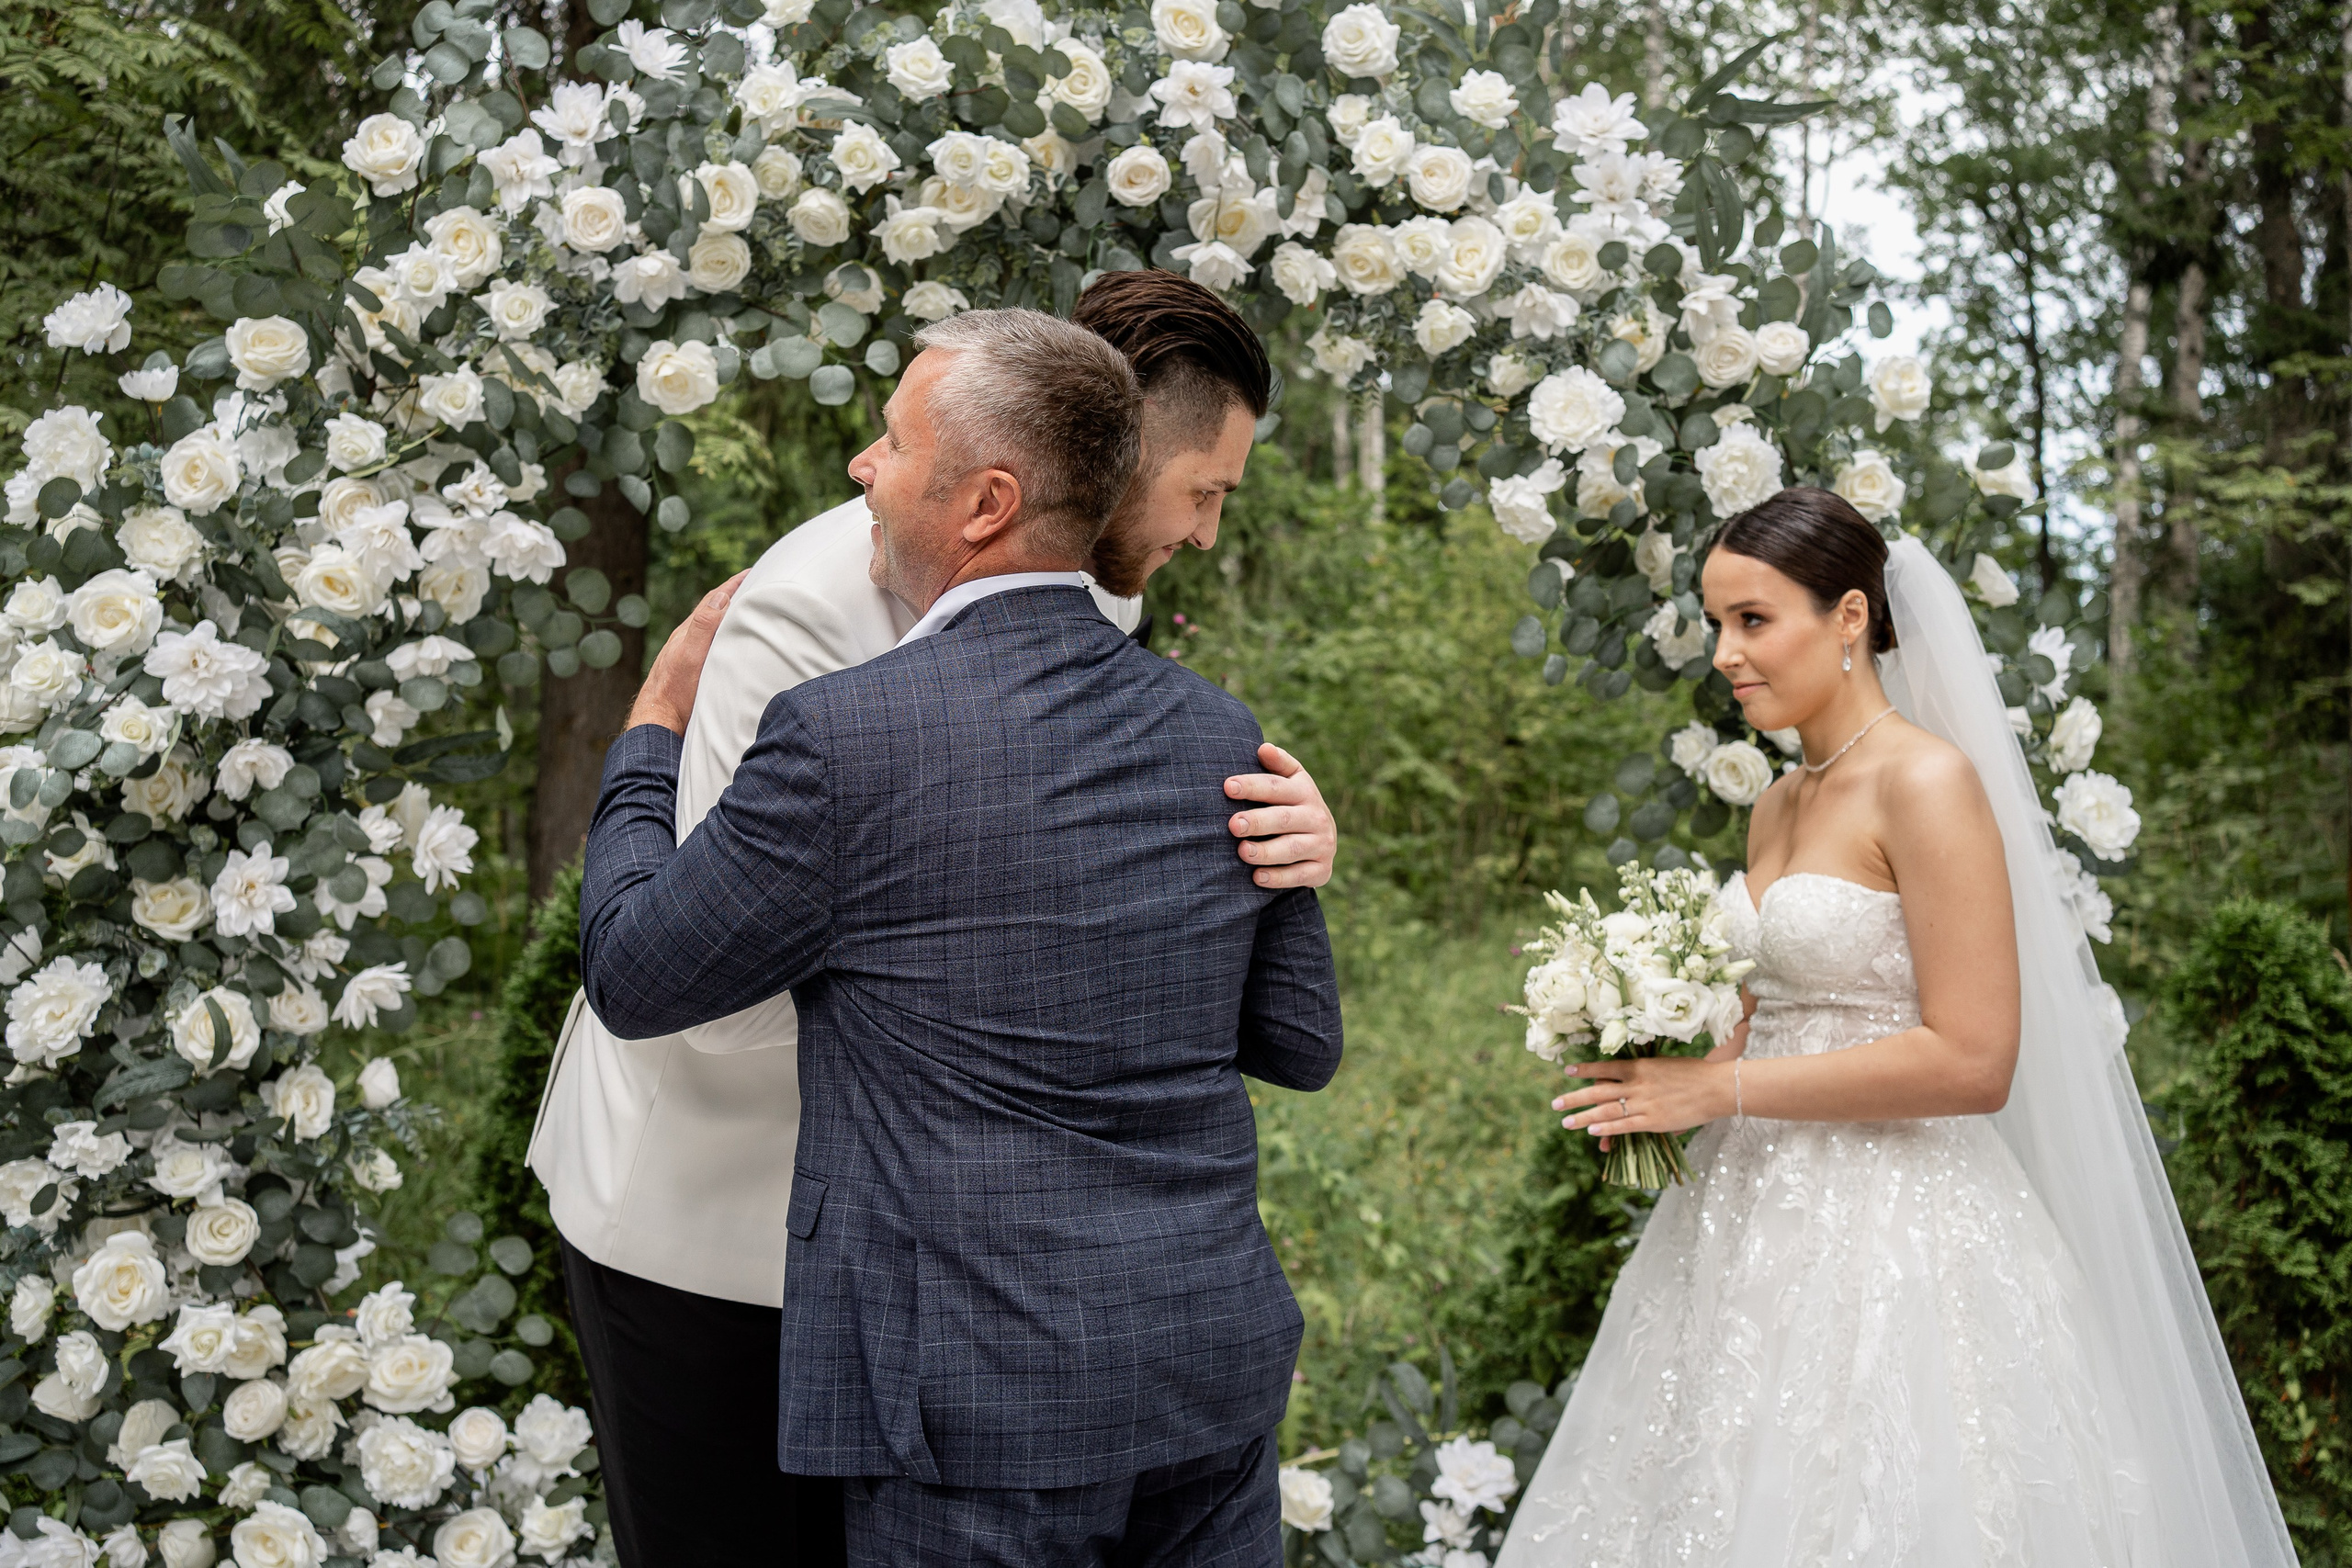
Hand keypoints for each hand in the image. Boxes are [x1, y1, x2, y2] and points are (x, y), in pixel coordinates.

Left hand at [627, 571, 747, 734]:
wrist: (659, 724)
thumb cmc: (676, 694)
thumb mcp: (691, 657)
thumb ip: (704, 626)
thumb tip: (721, 595)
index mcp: (689, 632)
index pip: (714, 599)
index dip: (734, 584)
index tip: (754, 571)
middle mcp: (688, 640)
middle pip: (714, 610)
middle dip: (735, 596)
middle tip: (757, 585)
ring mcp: (689, 655)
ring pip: (713, 628)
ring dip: (731, 616)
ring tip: (749, 610)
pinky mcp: (692, 671)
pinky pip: (713, 645)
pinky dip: (726, 637)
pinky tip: (731, 645)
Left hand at [1225, 743, 1337, 888]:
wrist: (1323, 839)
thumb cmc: (1294, 805)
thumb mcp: (1292, 781)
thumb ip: (1278, 764)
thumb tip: (1263, 748)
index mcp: (1305, 791)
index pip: (1277, 787)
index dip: (1253, 786)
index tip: (1228, 786)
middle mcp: (1316, 817)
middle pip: (1284, 819)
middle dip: (1258, 821)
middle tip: (1233, 825)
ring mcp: (1321, 845)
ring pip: (1291, 848)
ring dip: (1266, 851)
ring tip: (1242, 851)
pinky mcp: (1321, 870)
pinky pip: (1299, 875)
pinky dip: (1278, 878)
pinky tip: (1257, 877)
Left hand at [1554, 1055, 1735, 1148]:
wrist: (1716, 1087)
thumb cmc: (1693, 1073)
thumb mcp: (1664, 1065)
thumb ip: (1644, 1073)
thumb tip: (1626, 1076)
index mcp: (1640, 1067)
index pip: (1605, 1068)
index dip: (1585, 1070)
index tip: (1568, 1072)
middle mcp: (1637, 1084)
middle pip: (1598, 1091)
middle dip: (1575, 1097)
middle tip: (1555, 1104)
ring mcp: (1644, 1103)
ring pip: (1606, 1110)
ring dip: (1583, 1116)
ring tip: (1566, 1121)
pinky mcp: (1653, 1121)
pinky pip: (1625, 1126)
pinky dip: (1607, 1128)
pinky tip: (1592, 1131)